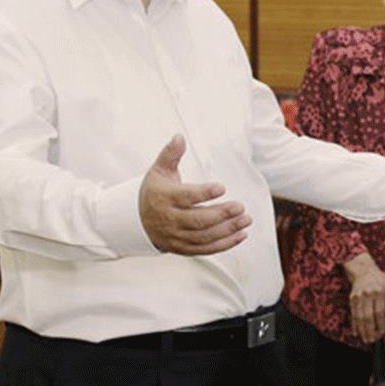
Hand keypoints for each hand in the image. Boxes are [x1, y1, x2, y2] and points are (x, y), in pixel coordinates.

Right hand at [138, 135, 251, 254]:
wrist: (138, 221)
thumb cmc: (155, 191)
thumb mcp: (158, 171)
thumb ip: (170, 154)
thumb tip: (179, 136)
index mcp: (165, 198)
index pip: (186, 197)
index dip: (204, 193)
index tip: (222, 187)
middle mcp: (170, 220)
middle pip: (198, 220)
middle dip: (221, 215)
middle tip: (241, 207)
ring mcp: (176, 236)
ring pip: (204, 236)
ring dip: (227, 230)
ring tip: (246, 219)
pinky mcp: (183, 248)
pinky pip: (206, 249)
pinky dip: (225, 244)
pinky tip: (241, 235)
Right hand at [344, 255, 384, 342]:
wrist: (364, 270)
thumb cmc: (381, 281)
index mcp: (379, 291)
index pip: (380, 312)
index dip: (381, 324)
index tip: (382, 333)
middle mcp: (368, 294)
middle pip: (368, 316)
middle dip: (370, 330)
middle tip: (371, 341)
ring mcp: (358, 296)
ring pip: (359, 316)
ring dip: (362, 330)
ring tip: (365, 339)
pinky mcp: (352, 298)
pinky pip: (353, 314)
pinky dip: (354, 324)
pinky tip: (356, 332)